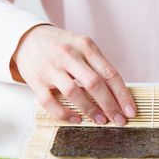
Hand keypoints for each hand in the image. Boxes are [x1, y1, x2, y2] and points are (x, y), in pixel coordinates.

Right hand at [11, 25, 135, 124]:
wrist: (27, 38)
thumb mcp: (83, 47)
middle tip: (119, 120)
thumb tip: (119, 95)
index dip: (122, 94)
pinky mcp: (35, 80)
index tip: (130, 110)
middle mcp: (68, 54)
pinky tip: (76, 119)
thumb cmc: (62, 47)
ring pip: (73, 92)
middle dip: (110, 105)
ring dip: (89, 109)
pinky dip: (64, 113)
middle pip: (94, 83)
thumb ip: (98, 66)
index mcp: (85, 46)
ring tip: (100, 120)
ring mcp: (51, 67)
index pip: (109, 73)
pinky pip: (50, 102)